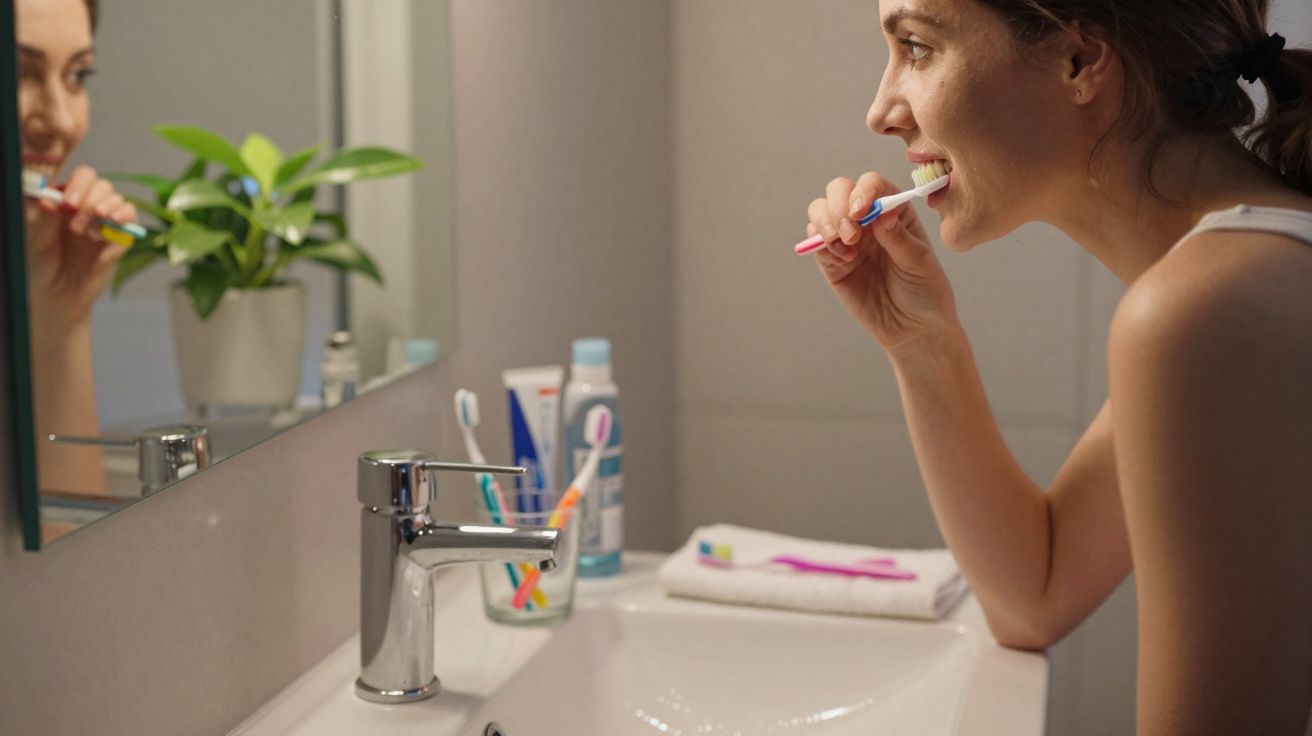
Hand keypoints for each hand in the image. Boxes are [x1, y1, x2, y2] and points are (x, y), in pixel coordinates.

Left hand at [25, 165, 136, 332]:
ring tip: (89, 232)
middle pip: (103, 186)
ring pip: (118, 199)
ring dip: (106, 210)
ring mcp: (106, 223)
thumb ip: (43, 216)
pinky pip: (131, 218)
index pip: (82, 177)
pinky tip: (112, 225)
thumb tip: (48, 197)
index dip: (79, 184)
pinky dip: (124, 218)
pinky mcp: (120, 239)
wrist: (57, 294)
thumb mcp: (35, 237)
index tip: (69, 203)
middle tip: (76, 225)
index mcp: (67, 201)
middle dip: (90, 201)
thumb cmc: (41, 265)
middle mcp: (88, 208)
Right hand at [806, 172, 958, 354]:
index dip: (863, 191)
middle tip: (851, 234)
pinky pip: (815, 241)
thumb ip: (899, 238)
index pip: (872, 185)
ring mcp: (847, 238)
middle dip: (839, 206)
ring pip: (820, 210)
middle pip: (839, 190)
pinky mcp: (831, 260)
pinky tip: (844, 260)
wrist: (912, 328)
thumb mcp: (919, 263)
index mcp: (894, 211)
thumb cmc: (924, 291)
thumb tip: (880, 213)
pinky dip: (822, 244)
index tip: (861, 211)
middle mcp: (867, 218)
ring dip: (826, 222)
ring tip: (845, 247)